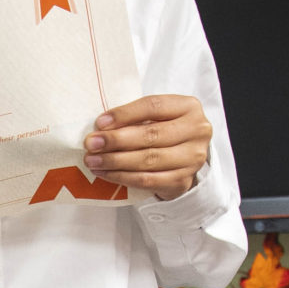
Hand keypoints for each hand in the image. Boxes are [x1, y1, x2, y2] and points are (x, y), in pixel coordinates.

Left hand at [86, 94, 210, 198]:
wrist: (184, 158)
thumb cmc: (164, 130)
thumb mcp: (156, 116)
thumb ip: (135, 117)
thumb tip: (101, 127)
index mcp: (188, 107)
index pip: (153, 106)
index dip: (125, 114)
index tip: (100, 122)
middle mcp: (197, 131)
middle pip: (151, 134)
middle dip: (116, 140)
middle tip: (91, 143)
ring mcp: (192, 158)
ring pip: (148, 159)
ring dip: (115, 161)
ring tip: (93, 160)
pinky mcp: (182, 181)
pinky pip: (147, 180)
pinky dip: (122, 177)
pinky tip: (105, 173)